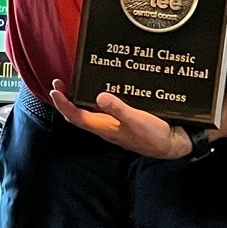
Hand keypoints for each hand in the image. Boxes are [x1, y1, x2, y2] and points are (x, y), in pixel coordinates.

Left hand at [48, 81, 191, 158]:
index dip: (63, 104)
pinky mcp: (121, 121)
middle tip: (59, 82)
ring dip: (77, 99)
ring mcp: (112, 125)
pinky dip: (94, 100)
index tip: (54, 89)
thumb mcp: (137, 119)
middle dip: (66, 99)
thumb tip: (100, 96)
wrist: (171, 145)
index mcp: (104, 127)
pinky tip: (99, 91)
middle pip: (78, 114)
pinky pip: (101, 111)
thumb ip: (119, 109)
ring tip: (73, 84)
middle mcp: (105, 126)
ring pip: (88, 113)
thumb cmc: (154, 136)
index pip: (76, 116)